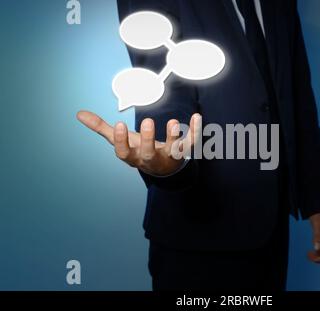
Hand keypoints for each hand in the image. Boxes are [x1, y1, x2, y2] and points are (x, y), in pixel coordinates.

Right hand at [76, 110, 201, 175]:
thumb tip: (79, 114)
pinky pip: (191, 144)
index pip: (124, 153)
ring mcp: (168, 157)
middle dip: (147, 140)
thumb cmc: (138, 150)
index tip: (119, 124)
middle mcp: (150, 160)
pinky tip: (197, 117)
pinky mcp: (183, 153)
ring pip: (172, 151)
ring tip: (173, 122)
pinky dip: (195, 131)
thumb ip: (102, 128)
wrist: (163, 168)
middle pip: (147, 154)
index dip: (121, 141)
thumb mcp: (121, 141)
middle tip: (146, 120)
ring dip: (173, 137)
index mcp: (133, 157)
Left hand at [307, 213, 319, 263]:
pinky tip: (311, 251)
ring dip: (318, 256)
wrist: (319, 209)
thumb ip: (317, 236)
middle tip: (309, 256)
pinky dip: (318, 252)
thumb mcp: (317, 225)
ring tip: (309, 254)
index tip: (313, 259)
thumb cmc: (319, 214)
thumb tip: (316, 248)